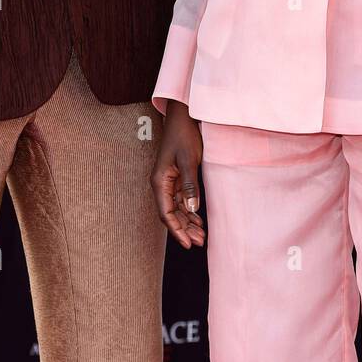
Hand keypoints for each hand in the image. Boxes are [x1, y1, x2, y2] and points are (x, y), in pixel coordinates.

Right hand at [150, 100, 205, 249]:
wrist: (183, 117)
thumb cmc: (184, 135)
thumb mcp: (189, 160)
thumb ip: (190, 185)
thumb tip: (192, 209)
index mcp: (160, 181)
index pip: (166, 213)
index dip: (176, 230)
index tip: (187, 244)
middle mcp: (161, 184)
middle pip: (171, 214)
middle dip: (184, 230)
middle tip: (199, 242)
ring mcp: (169, 181)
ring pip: (177, 209)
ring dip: (188, 222)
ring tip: (201, 235)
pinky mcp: (177, 178)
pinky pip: (181, 200)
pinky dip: (190, 211)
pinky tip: (199, 220)